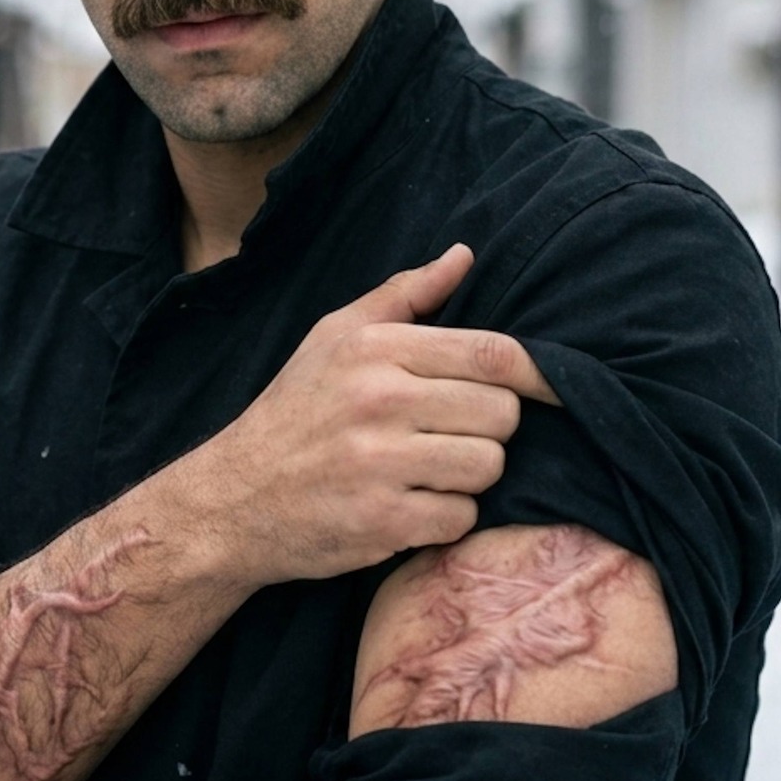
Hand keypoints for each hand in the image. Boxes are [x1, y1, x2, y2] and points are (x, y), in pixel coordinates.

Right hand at [193, 244, 559, 582]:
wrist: (233, 498)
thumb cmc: (294, 410)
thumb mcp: (334, 336)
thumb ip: (403, 296)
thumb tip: (463, 255)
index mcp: (374, 349)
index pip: (492, 354)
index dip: (537, 373)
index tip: (547, 386)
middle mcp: (378, 402)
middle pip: (502, 413)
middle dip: (490, 427)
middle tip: (452, 432)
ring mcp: (380, 466)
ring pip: (488, 466)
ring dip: (470, 474)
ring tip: (431, 469)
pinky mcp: (382, 524)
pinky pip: (461, 518)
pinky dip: (446, 517)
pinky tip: (411, 504)